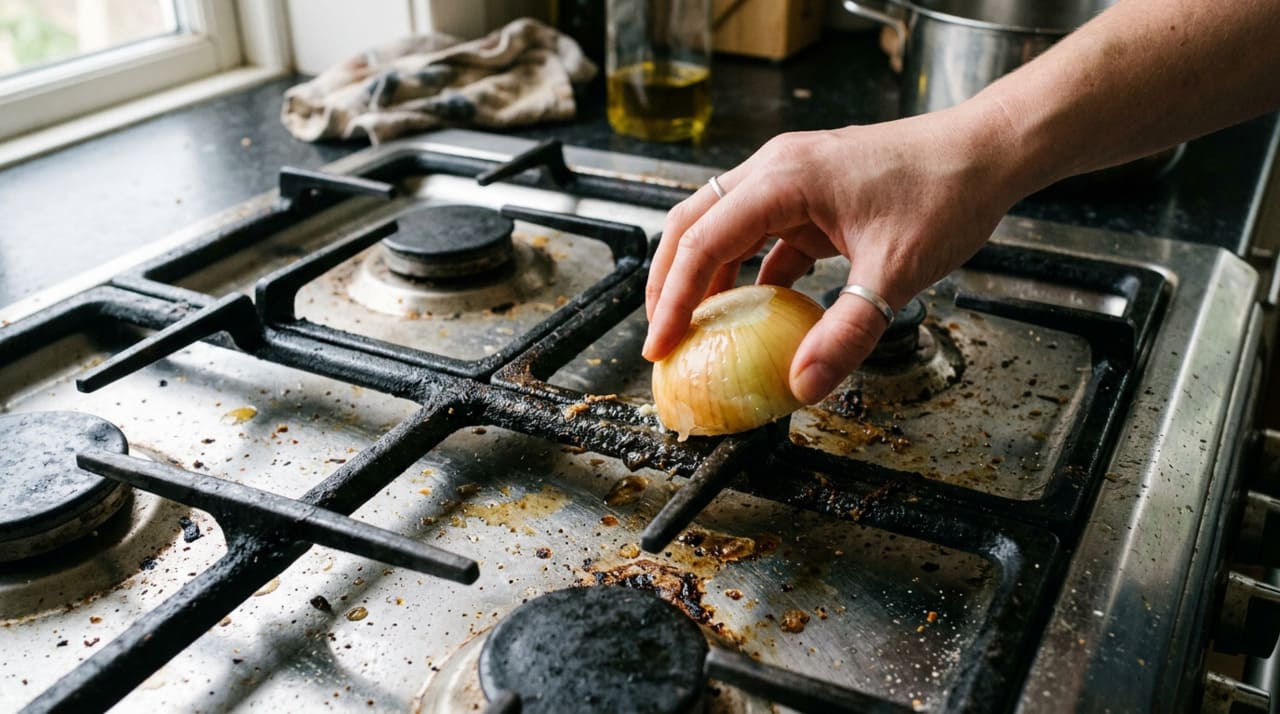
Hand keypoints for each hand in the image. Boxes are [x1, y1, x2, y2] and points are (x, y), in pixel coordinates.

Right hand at [642, 104, 1024, 403]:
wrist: (988, 153)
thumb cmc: (946, 194)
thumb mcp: (895, 274)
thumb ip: (846, 333)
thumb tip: (802, 386)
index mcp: (782, 178)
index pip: (702, 241)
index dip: (673, 298)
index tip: (660, 346)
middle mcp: (775, 169)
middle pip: (694, 225)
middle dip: (669, 283)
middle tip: (662, 338)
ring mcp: (791, 178)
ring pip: (723, 227)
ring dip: (706, 277)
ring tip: (698, 330)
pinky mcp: (811, 194)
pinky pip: (762, 235)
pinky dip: (750, 273)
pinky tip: (756, 311)